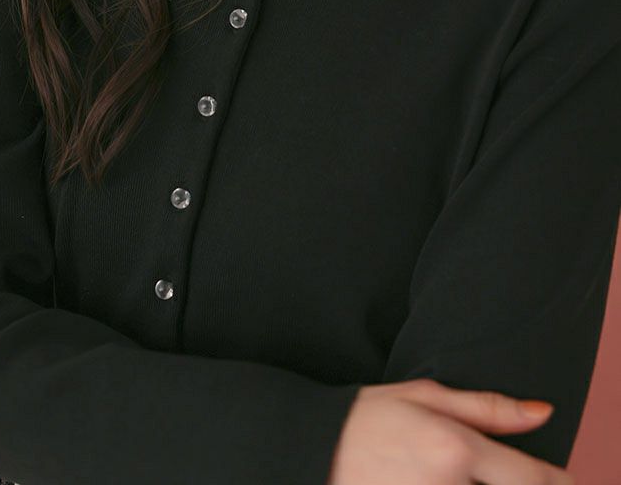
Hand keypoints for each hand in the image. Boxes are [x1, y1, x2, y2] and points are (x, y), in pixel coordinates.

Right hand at [327, 378, 573, 484]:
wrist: (314, 448)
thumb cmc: (368, 415)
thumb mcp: (425, 395)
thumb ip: (488, 409)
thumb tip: (542, 412)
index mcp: (455, 448)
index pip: (533, 480)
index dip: (556, 482)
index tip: (558, 480)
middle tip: (485, 472)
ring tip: (452, 474)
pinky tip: (435, 482)